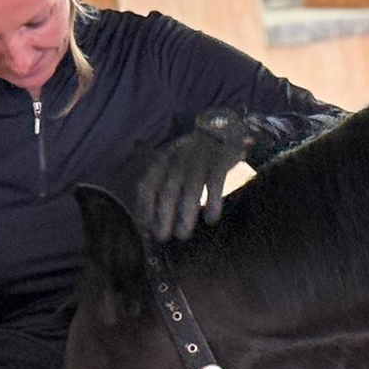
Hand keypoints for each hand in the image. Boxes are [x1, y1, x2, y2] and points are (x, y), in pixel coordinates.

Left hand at [136, 109, 254, 241]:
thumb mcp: (173, 165)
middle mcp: (178, 159)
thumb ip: (162, 186)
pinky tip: (212, 218)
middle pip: (168, 190)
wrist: (223, 130)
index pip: (148, 185)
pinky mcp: (220, 160)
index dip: (144, 208)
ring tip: (184, 234)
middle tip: (163, 237)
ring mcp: (200, 159)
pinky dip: (213, 201)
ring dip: (185, 213)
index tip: (145, 229)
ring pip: (190, 189)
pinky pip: (215, 182)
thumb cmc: (194, 159)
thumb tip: (149, 223)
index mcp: (163, 161)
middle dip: (163, 216)